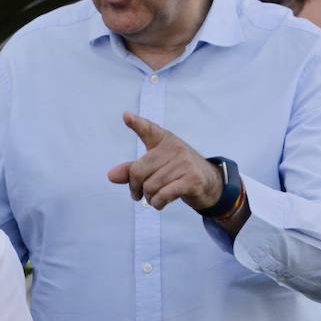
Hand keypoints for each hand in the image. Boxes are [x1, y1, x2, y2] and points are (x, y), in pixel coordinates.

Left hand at [107, 111, 222, 211]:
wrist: (210, 183)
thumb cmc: (177, 172)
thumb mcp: (155, 167)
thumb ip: (132, 170)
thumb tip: (111, 176)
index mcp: (164, 140)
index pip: (148, 129)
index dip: (137, 123)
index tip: (126, 116)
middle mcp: (175, 148)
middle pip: (138, 171)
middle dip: (135, 188)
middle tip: (138, 195)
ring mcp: (185, 163)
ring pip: (150, 186)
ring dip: (148, 198)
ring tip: (153, 198)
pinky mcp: (192, 179)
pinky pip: (164, 194)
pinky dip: (157, 203)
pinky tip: (159, 204)